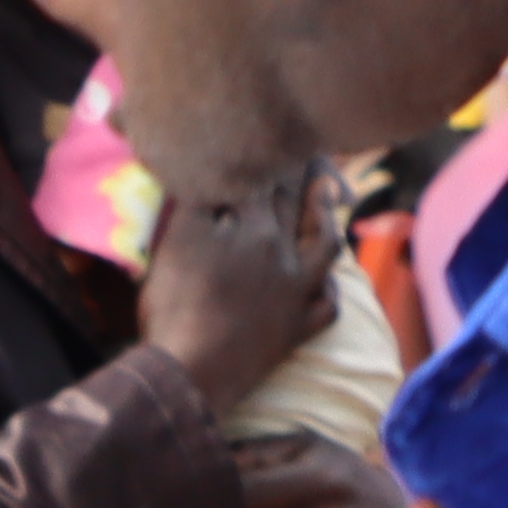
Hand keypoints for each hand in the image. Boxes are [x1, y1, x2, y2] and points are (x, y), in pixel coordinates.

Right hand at [136, 172, 330, 406]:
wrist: (191, 372)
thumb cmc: (176, 305)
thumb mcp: (175, 243)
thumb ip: (197, 203)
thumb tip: (212, 174)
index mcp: (253, 228)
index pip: (265, 181)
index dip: (270, 157)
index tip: (277, 135)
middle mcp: (283, 254)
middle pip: (296, 206)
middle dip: (301, 175)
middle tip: (309, 150)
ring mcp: (295, 294)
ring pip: (326, 248)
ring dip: (328, 218)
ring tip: (332, 195)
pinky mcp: (295, 331)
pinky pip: (326, 305)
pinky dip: (328, 288)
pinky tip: (326, 281)